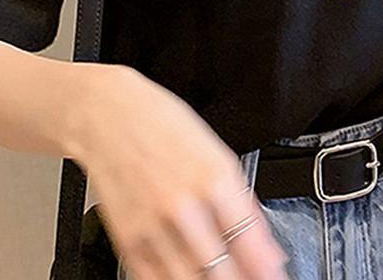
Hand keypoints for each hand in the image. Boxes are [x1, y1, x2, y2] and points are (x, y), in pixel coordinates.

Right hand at [64, 64, 288, 279]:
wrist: (108, 118)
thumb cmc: (162, 126)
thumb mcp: (216, 153)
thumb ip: (243, 203)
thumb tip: (266, 245)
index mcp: (213, 180)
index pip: (248, 241)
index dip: (266, 268)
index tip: (274, 275)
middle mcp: (183, 207)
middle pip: (221, 269)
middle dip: (241, 279)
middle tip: (252, 279)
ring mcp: (153, 228)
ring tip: (224, 276)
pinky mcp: (128, 241)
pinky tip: (191, 277)